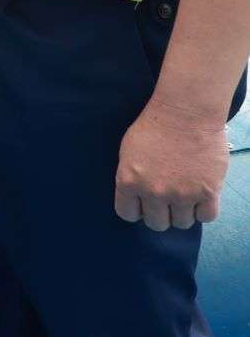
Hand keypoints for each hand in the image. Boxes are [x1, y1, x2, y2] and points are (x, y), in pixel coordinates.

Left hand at [115, 100, 229, 230]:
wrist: (186, 113)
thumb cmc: (154, 126)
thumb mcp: (128, 152)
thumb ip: (130, 177)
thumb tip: (136, 197)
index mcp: (129, 182)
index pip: (128, 214)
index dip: (137, 210)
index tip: (144, 204)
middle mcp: (154, 192)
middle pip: (157, 223)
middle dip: (161, 213)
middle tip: (168, 200)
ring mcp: (182, 194)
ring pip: (182, 223)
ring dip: (183, 212)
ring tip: (186, 195)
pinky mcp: (208, 192)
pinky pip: (206, 217)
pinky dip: (204, 210)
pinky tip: (201, 196)